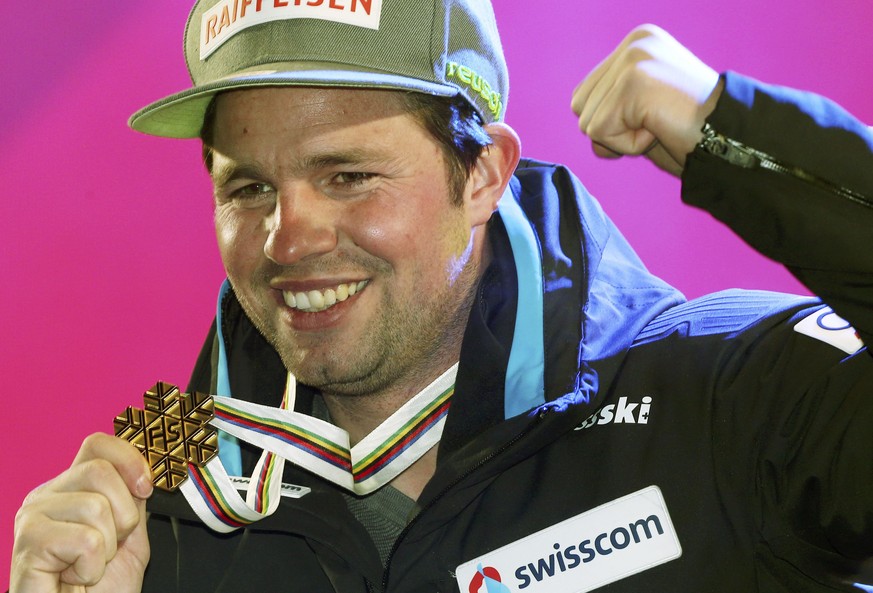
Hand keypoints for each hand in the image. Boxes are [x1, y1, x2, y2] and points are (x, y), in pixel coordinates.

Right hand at [10, 433, 152, 592]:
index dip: (130, 460)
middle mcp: (45, 496)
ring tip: (89, 565)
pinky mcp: (28, 544)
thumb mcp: (129, 535)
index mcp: (69, 489)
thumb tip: (143, 469)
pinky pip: (86, 540)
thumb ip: (132, 499)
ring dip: (108, 547)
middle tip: (108, 546)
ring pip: (96, 506)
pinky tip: (75, 577)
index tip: (146, 488)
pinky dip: (91, 567)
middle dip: (123, 514)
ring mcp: (32, 518)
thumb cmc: (100, 589)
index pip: (98, 444)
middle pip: (100, 471)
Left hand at [571, 24, 722, 175]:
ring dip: (622, 139)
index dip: (612, 122)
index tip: (654, 118)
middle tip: (658, 124)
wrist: (733, 139)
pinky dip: (629, 145)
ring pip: (587, 122)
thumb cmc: (693, 134)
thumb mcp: (643, 114)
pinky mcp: (632, 82)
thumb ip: (612, 111)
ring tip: (661, 125)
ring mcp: (633, 60)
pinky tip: (661, 130)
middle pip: (579, 107)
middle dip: (614, 130)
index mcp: (637, 43)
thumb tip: (585, 124)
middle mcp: (634, 44)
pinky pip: (601, 134)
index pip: (584, 95)